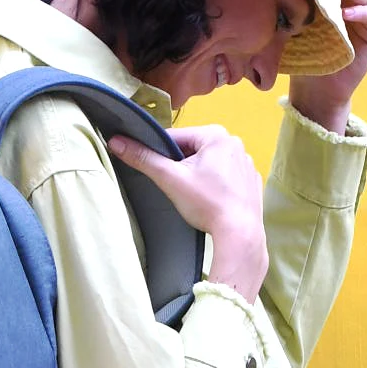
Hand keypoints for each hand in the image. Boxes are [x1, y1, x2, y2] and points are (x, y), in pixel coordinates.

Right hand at [108, 123, 266, 301]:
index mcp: (216, 134)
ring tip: (195, 197)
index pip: (176, 137)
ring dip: (198, 176)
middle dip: (181, 167)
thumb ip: (143, 158)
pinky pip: (226, 177)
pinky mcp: (251, 180)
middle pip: (193, 150)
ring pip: (209, 164)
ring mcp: (246, 162)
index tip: (156, 171)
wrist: (239, 233)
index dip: (160, 153)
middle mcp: (234, 142)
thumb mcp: (169, 178)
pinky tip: (211, 201)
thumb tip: (115, 141)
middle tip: (177, 188)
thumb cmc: (206, 203)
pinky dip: (216, 186)